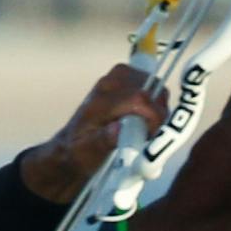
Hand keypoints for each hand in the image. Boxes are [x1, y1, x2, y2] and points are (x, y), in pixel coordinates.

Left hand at [21, 62, 164, 203]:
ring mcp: (117, 77)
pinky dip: (153, 102)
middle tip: (151, 133)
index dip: (154, 116)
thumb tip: (118, 129)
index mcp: (101, 101)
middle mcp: (110, 83)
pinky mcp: (124, 78)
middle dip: (158, 111)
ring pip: (153, 86)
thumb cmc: (81, 151)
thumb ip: (103, 141)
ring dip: (156, 107)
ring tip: (146, 128)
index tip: (152, 135)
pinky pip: (149, 86)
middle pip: (151, 88)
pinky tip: (144, 119)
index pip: (139, 98)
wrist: (72, 144)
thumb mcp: (88, 153)